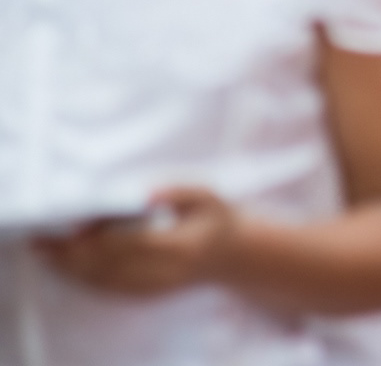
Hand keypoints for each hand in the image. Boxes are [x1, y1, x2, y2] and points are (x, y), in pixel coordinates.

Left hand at [34, 187, 237, 295]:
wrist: (232, 255)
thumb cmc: (216, 219)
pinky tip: (69, 266)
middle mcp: (164, 272)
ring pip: (105, 280)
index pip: (131, 243)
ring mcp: (154, 287)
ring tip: (48, 252)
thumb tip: (143, 193)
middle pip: (110, 266)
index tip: (74, 226)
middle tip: (45, 241)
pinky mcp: (146, 293)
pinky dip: (85, 278)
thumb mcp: (206, 195)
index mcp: (180, 246)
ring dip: (73, 268)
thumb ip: (176, 191)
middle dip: (74, 254)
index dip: (100, 236)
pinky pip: (109, 288)